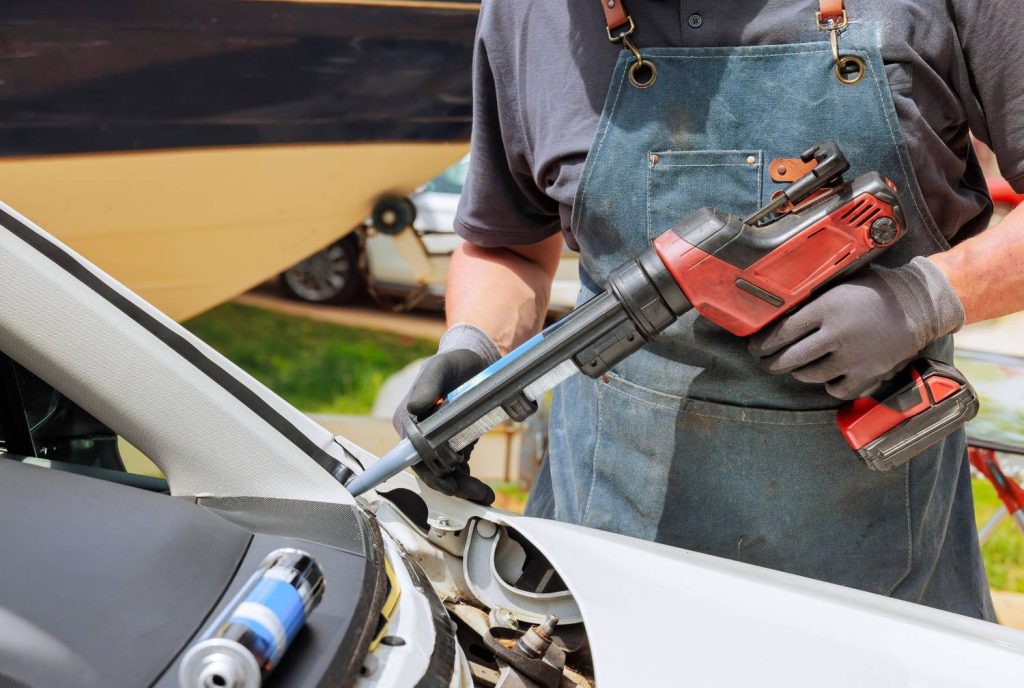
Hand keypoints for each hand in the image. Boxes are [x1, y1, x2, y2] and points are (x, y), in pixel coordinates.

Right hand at [393, 325, 500, 503]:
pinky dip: (466, 479)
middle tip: (479, 493)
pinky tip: (481, 487)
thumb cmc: (453, 362)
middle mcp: (417, 435)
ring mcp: (434, 441)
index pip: (415, 456)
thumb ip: (428, 385)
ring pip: (445, 473)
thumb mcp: (441, 367)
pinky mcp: (451, 443)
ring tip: (484, 494)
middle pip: (431, 469)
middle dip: (454, 485)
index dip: (431, 474)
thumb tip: (415, 408)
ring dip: (463, 486)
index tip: (449, 486)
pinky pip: (456, 467)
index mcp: (408, 420)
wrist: (473, 361)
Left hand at [748, 257, 963, 399]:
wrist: (920, 305)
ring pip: (810, 375)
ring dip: (799, 372)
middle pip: (790, 358)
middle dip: (772, 363)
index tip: (754, 348)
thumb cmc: (876, 289)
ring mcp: (853, 357)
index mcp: (827, 308)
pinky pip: (836, 388)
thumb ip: (813, 297)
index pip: (782, 332)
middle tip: (766, 362)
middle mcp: (837, 335)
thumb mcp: (841, 283)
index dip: (763, 343)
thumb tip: (779, 307)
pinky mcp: (868, 374)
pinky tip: (827, 376)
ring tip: (796, 366)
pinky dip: (828, 384)